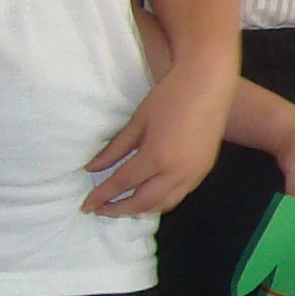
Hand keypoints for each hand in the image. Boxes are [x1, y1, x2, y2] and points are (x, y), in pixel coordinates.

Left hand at [84, 61, 229, 217]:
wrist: (208, 85)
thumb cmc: (169, 97)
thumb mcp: (137, 122)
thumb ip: (115, 149)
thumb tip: (91, 168)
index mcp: (156, 157)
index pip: (122, 184)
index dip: (101, 196)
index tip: (85, 206)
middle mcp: (176, 173)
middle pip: (143, 202)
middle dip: (119, 210)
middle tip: (101, 210)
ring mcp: (193, 174)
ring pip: (164, 205)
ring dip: (142, 210)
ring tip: (124, 208)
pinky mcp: (204, 171)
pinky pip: (180, 195)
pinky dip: (161, 201)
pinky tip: (150, 197)